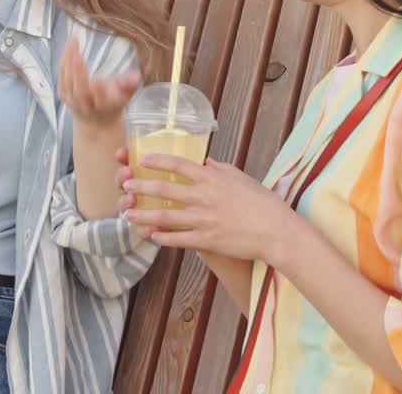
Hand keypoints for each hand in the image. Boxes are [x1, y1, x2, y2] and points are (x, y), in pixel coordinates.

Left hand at [59, 37, 139, 126]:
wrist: (96, 120)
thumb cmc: (113, 101)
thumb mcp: (126, 94)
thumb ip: (130, 84)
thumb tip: (136, 76)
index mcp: (104, 107)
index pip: (101, 101)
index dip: (99, 91)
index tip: (98, 78)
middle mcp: (87, 106)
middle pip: (80, 92)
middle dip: (79, 75)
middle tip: (78, 56)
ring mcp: (73, 101)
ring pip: (68, 82)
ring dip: (69, 61)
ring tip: (73, 41)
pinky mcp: (63, 94)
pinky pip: (62, 76)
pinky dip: (64, 60)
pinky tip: (69, 46)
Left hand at [120, 151, 296, 262]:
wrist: (276, 231)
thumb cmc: (263, 202)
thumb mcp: (242, 178)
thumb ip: (220, 170)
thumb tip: (206, 162)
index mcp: (213, 179)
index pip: (179, 165)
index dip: (158, 161)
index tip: (143, 160)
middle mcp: (204, 197)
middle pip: (164, 190)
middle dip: (141, 188)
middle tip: (125, 186)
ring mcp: (204, 220)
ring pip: (165, 217)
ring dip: (143, 216)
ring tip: (128, 215)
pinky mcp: (206, 240)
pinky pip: (178, 239)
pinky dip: (162, 237)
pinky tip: (151, 235)